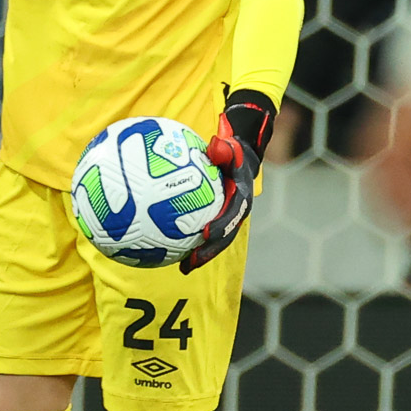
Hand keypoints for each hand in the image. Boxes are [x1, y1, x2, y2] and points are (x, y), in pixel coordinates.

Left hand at [182, 90, 275, 274]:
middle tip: (192, 262)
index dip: (221, 226)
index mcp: (241, 197)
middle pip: (224, 237)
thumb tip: (216, 143)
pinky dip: (190, 244)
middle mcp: (236, 213)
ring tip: (183, 268)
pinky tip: (170, 253)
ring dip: (201, 255)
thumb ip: (225, 148)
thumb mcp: (230, 147)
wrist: (240, 159)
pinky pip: (203, 234)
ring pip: (215, 241)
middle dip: (210, 251)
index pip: (233, 215)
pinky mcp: (217, 221)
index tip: (207, 234)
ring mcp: (227, 219)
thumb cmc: (231, 151)